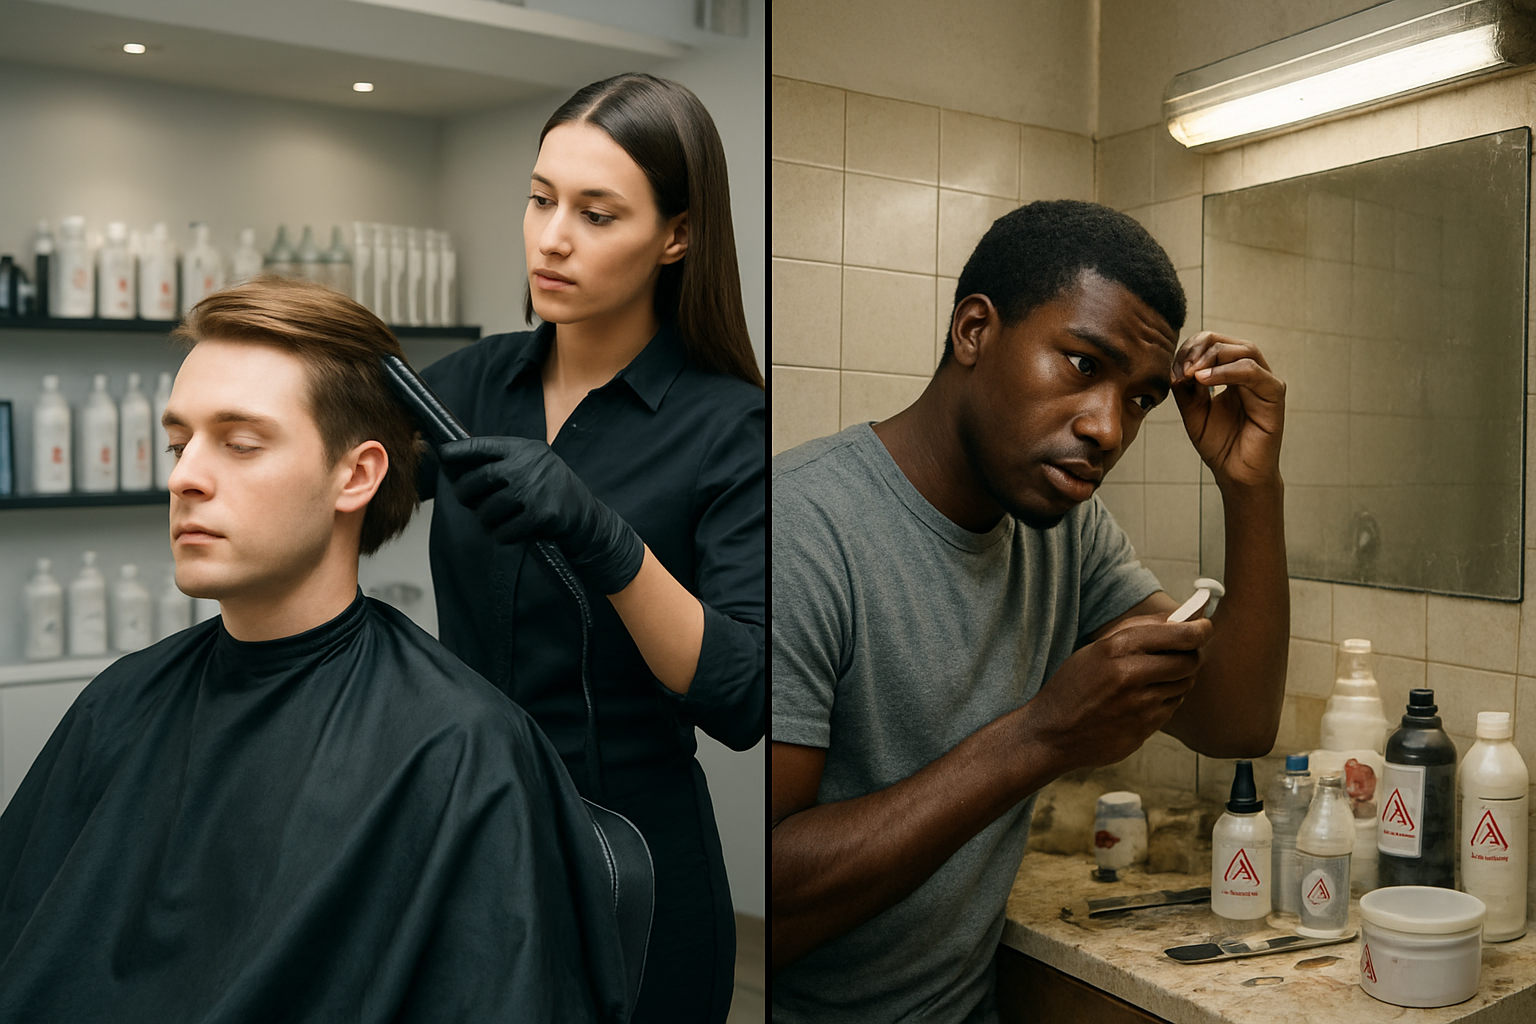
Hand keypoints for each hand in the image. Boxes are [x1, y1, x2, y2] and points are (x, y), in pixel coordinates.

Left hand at [438, 436, 644, 594]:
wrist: (588, 518)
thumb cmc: (553, 492)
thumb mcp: (535, 465)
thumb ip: (505, 463)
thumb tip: (457, 471)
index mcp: (525, 449)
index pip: (483, 446)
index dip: (459, 451)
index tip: (443, 455)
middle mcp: (527, 466)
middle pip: (477, 480)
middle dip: (465, 494)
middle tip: (468, 501)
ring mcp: (533, 490)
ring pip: (486, 510)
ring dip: (485, 520)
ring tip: (495, 520)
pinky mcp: (540, 514)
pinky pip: (503, 531)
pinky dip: (502, 535)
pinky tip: (512, 532)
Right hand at [1025, 615, 1212, 770]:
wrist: (1052, 733)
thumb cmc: (1074, 686)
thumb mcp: (1095, 649)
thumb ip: (1137, 630)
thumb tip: (1179, 617)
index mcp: (1116, 648)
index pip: (1179, 634)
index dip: (1200, 629)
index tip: (1204, 627)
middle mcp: (1130, 675)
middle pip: (1189, 661)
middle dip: (1191, 655)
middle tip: (1184, 653)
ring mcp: (1139, 705)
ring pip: (1184, 685)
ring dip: (1179, 679)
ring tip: (1157, 678)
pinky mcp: (1145, 728)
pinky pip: (1173, 707)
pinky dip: (1167, 699)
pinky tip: (1146, 698)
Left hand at [1170, 332, 1285, 488]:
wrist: (1235, 474)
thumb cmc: (1219, 445)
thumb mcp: (1193, 412)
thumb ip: (1186, 388)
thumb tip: (1178, 365)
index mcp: (1232, 374)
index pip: (1214, 344)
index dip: (1191, 348)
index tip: (1174, 369)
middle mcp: (1252, 374)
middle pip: (1228, 342)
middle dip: (1200, 349)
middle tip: (1182, 368)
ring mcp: (1265, 382)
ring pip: (1244, 350)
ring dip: (1212, 357)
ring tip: (1191, 373)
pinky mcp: (1274, 395)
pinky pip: (1252, 372)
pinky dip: (1226, 371)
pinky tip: (1204, 380)